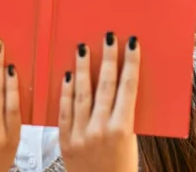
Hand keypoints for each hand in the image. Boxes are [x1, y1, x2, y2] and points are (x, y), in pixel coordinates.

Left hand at [59, 32, 140, 171]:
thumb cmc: (121, 167)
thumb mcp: (130, 141)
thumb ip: (123, 115)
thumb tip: (119, 83)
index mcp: (122, 129)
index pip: (128, 87)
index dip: (130, 63)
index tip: (132, 43)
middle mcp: (101, 130)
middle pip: (105, 85)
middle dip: (108, 58)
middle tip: (108, 37)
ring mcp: (80, 135)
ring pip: (81, 93)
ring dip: (82, 68)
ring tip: (82, 47)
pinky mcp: (65, 140)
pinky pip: (64, 110)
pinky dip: (65, 91)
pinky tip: (66, 74)